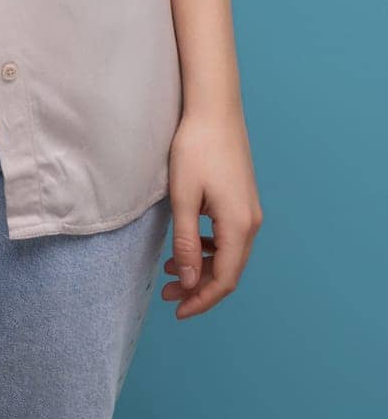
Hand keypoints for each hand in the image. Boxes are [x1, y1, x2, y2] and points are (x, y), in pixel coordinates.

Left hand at [163, 106, 263, 318]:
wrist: (214, 108)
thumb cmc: (195, 148)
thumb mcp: (183, 197)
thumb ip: (184, 242)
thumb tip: (189, 282)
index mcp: (239, 225)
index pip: (223, 279)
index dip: (201, 300)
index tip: (178, 310)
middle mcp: (251, 222)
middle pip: (228, 271)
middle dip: (199, 288)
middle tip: (168, 294)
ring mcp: (250, 211)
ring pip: (228, 254)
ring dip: (202, 268)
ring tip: (170, 273)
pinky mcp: (242, 200)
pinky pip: (228, 237)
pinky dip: (208, 249)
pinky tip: (186, 246)